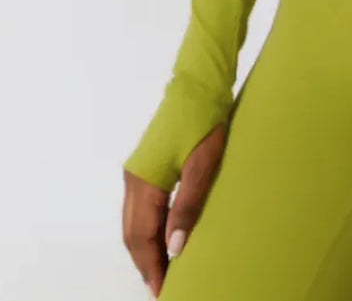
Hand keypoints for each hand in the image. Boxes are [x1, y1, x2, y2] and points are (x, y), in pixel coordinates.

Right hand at [122, 122, 226, 295]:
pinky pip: (141, 207)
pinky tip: (164, 235)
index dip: (151, 266)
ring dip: (146, 247)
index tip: (162, 290)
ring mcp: (138, 172)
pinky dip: (148, 228)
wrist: (200, 83)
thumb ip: (188, 204)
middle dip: (145, 263)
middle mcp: (134, 179)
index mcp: (144, 181)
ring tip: (164, 269)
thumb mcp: (203, 163)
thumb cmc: (205, 120)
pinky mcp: (148, 165)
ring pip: (134, 221)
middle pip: (132, 233)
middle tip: (162, 287)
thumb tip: (175, 247)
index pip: (141, 236)